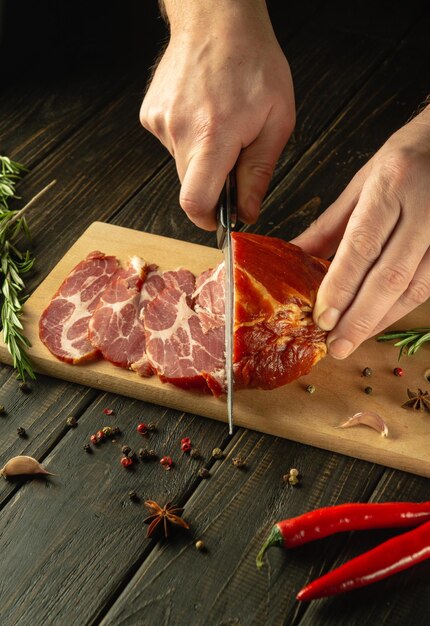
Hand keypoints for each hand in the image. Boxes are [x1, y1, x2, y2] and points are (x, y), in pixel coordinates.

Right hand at [140, 0, 294, 229]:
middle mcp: (179, 130)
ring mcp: (160, 121)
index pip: (195, 201)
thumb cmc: (254, 62)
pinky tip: (202, 113)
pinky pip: (172, 144)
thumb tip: (247, 212)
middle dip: (213, 183)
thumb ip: (259, 173)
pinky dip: (189, 139)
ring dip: (202, 157)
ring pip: (182, 165)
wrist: (217, 18)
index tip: (220, 218)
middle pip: (190, 186)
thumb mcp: (277, 120)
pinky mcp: (150, 114)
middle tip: (234, 154)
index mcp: (213, 136)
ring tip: (220, 122)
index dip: (207, 219)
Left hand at [291, 104, 429, 358]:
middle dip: (361, 317)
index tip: (323, 318)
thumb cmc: (407, 156)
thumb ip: (330, 225)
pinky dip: (402, 307)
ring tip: (354, 341)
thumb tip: (295, 257)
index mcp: (392, 184)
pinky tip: (380, 321)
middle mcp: (425, 208)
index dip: (341, 286)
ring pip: (415, 287)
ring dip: (382, 320)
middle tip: (337, 346)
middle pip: (391, 275)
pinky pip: (429, 285)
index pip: (362, 245)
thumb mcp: (363, 182)